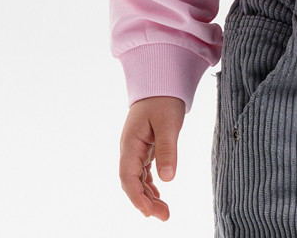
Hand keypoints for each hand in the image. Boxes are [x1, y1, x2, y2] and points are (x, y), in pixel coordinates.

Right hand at [119, 96, 185, 220]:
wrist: (161, 80)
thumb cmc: (164, 98)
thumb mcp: (168, 123)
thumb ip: (167, 149)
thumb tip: (168, 179)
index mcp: (130, 143)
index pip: (128, 177)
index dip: (136, 197)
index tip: (149, 213)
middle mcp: (130, 148)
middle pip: (132, 182)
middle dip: (145, 202)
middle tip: (164, 216)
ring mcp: (136, 148)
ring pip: (138, 179)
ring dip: (148, 196)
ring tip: (164, 212)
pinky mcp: (144, 147)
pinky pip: (143, 172)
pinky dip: (150, 185)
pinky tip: (159, 196)